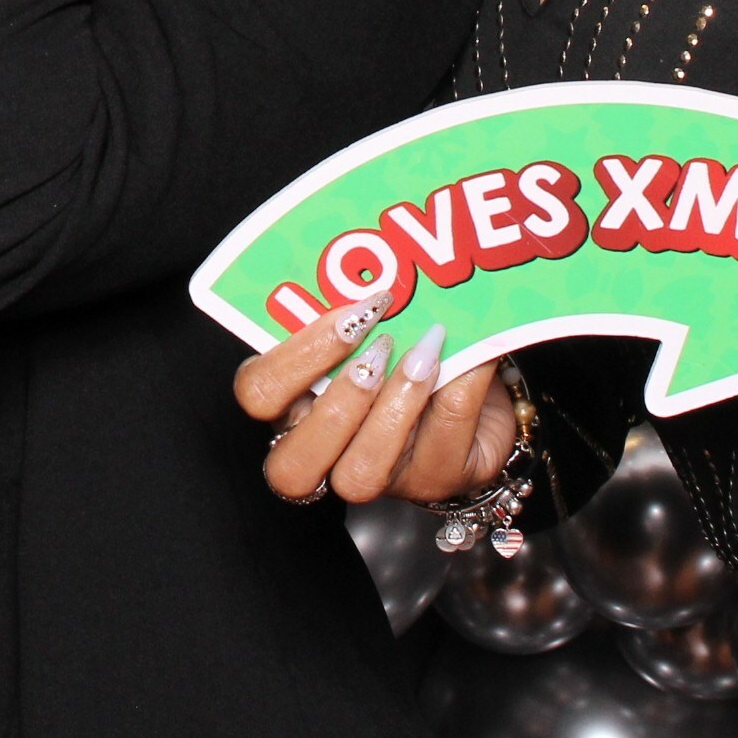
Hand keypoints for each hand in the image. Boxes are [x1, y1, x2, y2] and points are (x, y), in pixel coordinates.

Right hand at [232, 302, 527, 506]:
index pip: (259, 393)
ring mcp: (377, 478)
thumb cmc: (407, 344)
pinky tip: (471, 356)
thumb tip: (380, 257)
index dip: (296, 358)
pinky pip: (440, 444)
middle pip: (292, 464)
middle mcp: (324, 453)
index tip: (347, 317)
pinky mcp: (434, 481)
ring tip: (422, 354)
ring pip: (359, 476)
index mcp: (292, 403)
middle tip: (380, 344)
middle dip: (338, 401)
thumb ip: (359, 307)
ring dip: (393, 407)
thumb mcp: (375, 324)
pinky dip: (458, 392)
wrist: (477, 386)